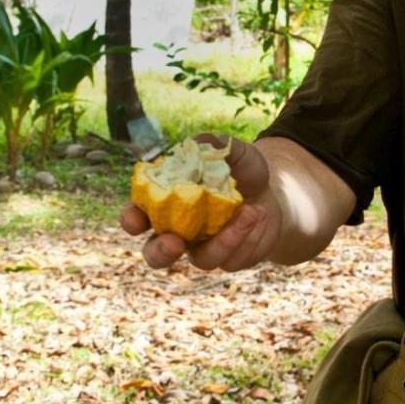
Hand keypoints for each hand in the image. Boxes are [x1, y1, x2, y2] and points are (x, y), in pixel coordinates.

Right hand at [120, 135, 281, 271]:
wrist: (272, 189)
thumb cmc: (239, 169)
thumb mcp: (229, 150)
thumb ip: (211, 145)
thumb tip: (194, 143)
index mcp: (167, 204)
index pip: (137, 217)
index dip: (132, 220)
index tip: (135, 220)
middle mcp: (179, 232)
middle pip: (156, 255)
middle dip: (160, 253)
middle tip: (174, 243)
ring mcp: (204, 249)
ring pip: (203, 260)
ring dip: (225, 239)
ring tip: (248, 212)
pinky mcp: (230, 259)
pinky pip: (234, 258)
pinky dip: (248, 236)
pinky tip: (260, 213)